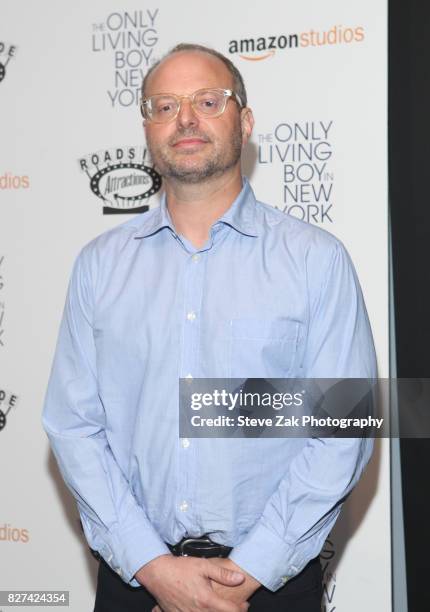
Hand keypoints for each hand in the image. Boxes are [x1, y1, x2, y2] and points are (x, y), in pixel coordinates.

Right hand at [135, 553, 249, 611]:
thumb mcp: (204, 565)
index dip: (241, 609)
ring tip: (217, 606)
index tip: (244, 605)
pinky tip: (201, 608)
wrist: (158, 573)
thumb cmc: (180, 568)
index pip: (230, 611)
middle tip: (235, 606)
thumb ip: (223, 573)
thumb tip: (240, 579)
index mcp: (206, 600)